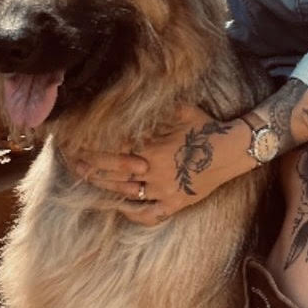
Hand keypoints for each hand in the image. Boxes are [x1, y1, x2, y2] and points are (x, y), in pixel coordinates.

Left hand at [72, 105, 246, 226]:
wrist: (232, 151)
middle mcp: (154, 171)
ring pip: (126, 192)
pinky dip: (133, 214)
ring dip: (104, 186)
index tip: (79, 142)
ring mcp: (164, 191)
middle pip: (114, 171)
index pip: (116, 148)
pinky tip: (120, 208)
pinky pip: (149, 215)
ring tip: (88, 180)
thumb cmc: (206, 127)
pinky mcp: (174, 204)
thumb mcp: (182, 109)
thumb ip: (158, 106)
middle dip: (92, 166)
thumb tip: (137, 91)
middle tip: (75, 162)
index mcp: (153, 147)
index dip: (95, 146)